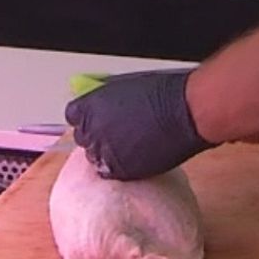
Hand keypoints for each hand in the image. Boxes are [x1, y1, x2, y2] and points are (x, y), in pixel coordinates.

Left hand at [63, 70, 212, 180]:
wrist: (185, 112)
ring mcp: (104, 150)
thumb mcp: (125, 86)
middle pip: (83, 137)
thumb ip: (106, 98)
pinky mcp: (119, 169)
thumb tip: (102, 106)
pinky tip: (136, 157)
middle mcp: (92, 128)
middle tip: (116, 134)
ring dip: (107, 153)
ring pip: (95, 157)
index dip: (87, 118)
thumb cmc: (163, 93)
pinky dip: (120, 167)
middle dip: (96, 136)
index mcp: (90, 105)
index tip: (96, 120)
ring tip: (130, 146)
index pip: (73, 116)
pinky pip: (110, 172)